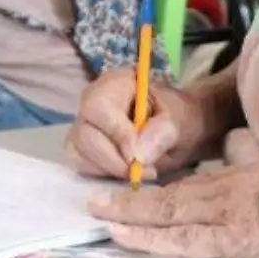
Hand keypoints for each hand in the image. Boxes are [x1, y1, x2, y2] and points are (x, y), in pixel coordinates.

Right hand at [65, 68, 220, 180]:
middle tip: (145, 171)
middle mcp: (92, 101)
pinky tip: (127, 172)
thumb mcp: (179, 121)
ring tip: (142, 172)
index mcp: (115, 82)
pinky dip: (104, 175)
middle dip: (114, 160)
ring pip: (78, 152)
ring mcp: (84, 124)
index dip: (115, 133)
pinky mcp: (82, 148)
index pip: (99, 106)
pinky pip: (81, 165)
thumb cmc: (179, 118)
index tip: (137, 157)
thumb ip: (160, 133)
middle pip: (84, 133)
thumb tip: (137, 156)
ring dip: (110, 170)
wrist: (180, 131)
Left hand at [89, 130, 258, 257]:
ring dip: (130, 215)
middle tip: (96, 198)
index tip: (129, 188)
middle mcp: (226, 189)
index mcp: (236, 171)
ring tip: (102, 215)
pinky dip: (151, 236)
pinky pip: (184, 240)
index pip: (187, 180)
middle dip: (128, 197)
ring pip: (168, 214)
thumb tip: (234, 144)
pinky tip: (129, 235)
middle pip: (168, 194)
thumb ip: (250, 153)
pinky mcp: (235, 241)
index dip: (154, 186)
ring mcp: (228, 216)